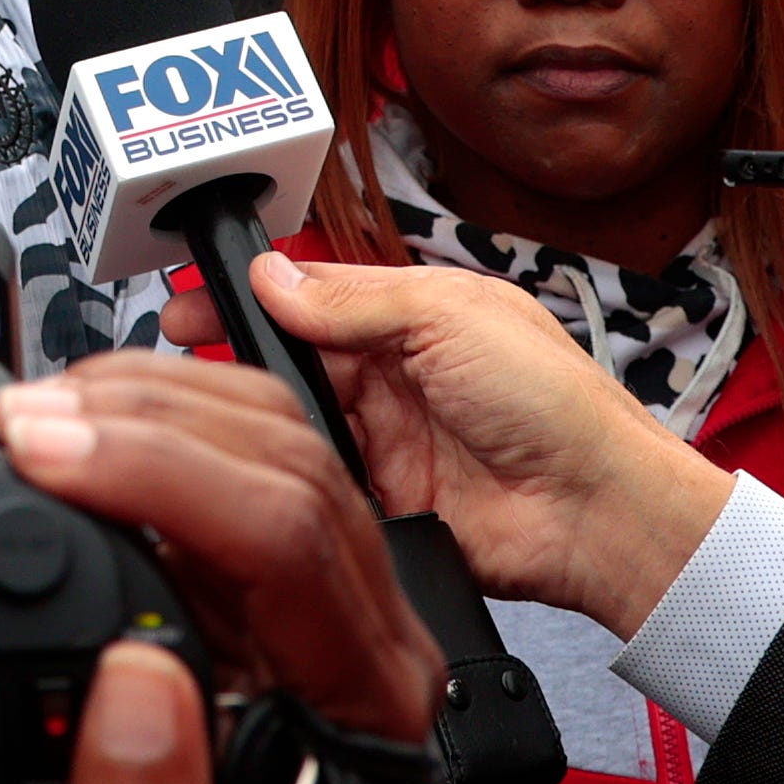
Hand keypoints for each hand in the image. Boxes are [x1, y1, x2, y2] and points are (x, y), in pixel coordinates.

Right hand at [0, 351, 442, 783]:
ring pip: (271, 437)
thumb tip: (132, 681)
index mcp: (364, 712)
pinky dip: (153, 419)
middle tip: (18, 421)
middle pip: (286, 460)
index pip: (285, 534)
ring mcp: (329, 603)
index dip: (156, 472)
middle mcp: (372, 643)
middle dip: (139, 418)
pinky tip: (82, 428)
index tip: (40, 453)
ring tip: (36, 412)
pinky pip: (239, 459)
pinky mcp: (273, 584)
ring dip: (146, 399)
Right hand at [164, 253, 732, 631]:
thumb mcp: (449, 315)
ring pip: (298, 415)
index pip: (312, 294)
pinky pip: (318, 480)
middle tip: (190, 353)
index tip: (195, 301)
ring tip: (233, 404)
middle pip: (294, 354)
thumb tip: (276, 274)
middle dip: (243, 351)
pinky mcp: (381, 500)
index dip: (252, 295)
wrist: (592, 510)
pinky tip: (278, 460)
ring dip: (269, 410)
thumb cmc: (555, 402)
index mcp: (413, 314)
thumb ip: (355, 300)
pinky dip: (296, 470)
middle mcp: (394, 373)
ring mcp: (386, 438)